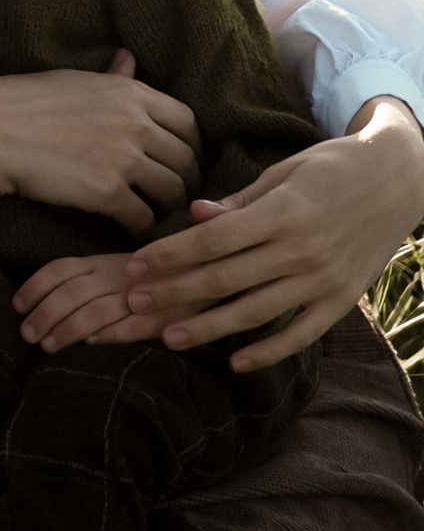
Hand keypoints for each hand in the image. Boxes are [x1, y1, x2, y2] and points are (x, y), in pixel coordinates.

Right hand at [0, 50, 202, 250]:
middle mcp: (135, 123)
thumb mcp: (74, 80)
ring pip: (173, 191)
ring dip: (168, 205)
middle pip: (187, 160)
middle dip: (186, 179)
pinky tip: (130, 225)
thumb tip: (131, 58)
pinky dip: (142, 226)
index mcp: (129, 92)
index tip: (182, 158)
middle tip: (173, 192)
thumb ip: (112, 77)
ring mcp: (124, 160)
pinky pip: (145, 218)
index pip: (188, 121)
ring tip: (154, 210)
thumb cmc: (25, 101)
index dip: (191, 145)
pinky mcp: (109, 194)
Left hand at [15, 251, 159, 351]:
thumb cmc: (144, 277)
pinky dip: (110, 335)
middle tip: (27, 335)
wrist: (198, 273)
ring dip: (69, 328)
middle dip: (45, 313)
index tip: (17, 306)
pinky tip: (91, 345)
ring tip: (48, 346)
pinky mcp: (160, 316)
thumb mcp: (111, 268)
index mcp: (100, 262)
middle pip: (72, 292)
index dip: (35, 286)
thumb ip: (83, 279)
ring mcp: (137, 295)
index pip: (60, 269)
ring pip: (96, 311)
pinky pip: (132, 326)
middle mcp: (114, 275)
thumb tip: (39, 302)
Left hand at [119, 102, 423, 371]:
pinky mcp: (342, 300)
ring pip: (257, 311)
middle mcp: (302, 250)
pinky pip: (302, 333)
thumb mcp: (285, 172)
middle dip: (176, 293)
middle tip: (133, 306)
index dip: (170, 255)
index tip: (134, 266)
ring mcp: (324, 280)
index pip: (214, 240)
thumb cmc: (333, 167)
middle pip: (226, 278)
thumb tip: (194, 216)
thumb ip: (240, 202)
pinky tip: (237, 363)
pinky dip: (270, 351)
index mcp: (283, 212)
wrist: (399, 179)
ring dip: (210, 327)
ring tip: (169, 339)